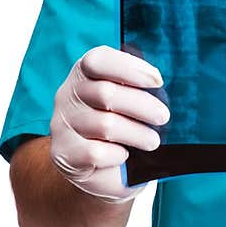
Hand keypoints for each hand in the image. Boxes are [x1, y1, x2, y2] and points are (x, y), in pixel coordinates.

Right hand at [50, 46, 169, 201]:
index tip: (157, 81)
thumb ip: (139, 88)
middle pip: (105, 93)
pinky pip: (96, 152)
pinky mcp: (64, 153)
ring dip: (137, 133)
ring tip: (152, 141)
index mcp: (84, 73)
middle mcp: (67, 95)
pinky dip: (117, 155)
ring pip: (105, 125)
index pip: (97, 60)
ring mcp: (62, 124)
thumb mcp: (130, 101)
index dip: (129, 68)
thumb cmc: (122, 125)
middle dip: (141, 105)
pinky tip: (123, 155)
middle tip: (163, 116)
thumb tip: (159, 84)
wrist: (99, 166)